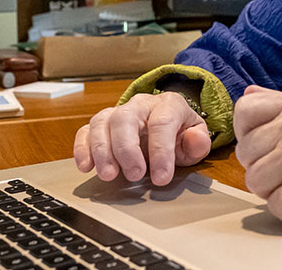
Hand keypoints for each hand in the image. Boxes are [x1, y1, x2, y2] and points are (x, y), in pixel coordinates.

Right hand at [73, 92, 211, 185]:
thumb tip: (194, 139)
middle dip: (127, 149)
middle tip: (134, 175)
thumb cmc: (180, 133)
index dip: (161, 151)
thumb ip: (198, 141)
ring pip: (102, 122)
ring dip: (102, 150)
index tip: (161, 178)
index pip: (162, 123)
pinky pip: (86, 130)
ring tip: (108, 175)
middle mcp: (140, 104)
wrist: (167, 123)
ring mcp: (118, 112)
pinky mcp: (102, 124)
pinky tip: (85, 167)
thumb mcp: (196, 138)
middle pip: (125, 118)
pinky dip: (82, 148)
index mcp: (168, 104)